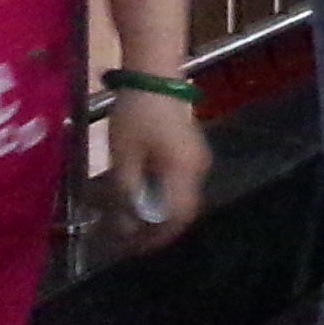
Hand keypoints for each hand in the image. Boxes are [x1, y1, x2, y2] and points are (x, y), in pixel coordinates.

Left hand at [101, 90, 208, 251]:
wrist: (154, 74)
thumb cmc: (137, 115)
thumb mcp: (124, 157)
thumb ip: (127, 194)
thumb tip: (127, 225)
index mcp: (184, 172)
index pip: (178, 217)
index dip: (157, 237)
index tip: (133, 249)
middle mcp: (199, 169)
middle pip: (184, 210)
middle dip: (158, 228)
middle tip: (130, 238)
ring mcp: (198, 158)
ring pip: (183, 198)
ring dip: (160, 212)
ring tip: (132, 219)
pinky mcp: (191, 150)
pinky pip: (181, 183)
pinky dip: (163, 196)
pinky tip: (142, 194)